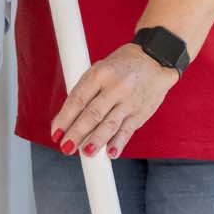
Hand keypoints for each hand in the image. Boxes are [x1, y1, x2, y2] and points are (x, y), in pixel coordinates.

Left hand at [49, 44, 179, 159]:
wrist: (157, 60)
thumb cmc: (124, 66)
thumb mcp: (101, 69)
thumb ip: (86, 92)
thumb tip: (67, 119)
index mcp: (101, 73)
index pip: (78, 99)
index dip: (65, 118)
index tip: (56, 132)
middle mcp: (116, 87)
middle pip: (92, 114)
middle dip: (77, 133)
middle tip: (66, 146)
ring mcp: (129, 101)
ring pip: (110, 124)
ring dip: (96, 140)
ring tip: (85, 152)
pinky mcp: (141, 113)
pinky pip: (127, 130)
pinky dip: (118, 143)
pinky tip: (110, 153)